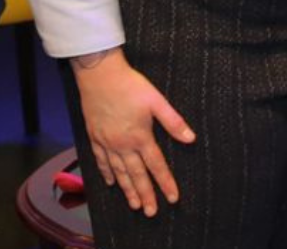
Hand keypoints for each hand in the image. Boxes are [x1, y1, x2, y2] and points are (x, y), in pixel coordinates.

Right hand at [70, 49, 196, 215]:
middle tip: (150, 212)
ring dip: (127, 190)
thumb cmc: (130, 85)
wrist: (98, 75)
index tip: (172, 198)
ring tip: (134, 205)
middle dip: (145, 195)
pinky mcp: (95, 137)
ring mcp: (107, 142)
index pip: (156, 165)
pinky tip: (111, 182)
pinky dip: (107, 173)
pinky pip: (100, 161)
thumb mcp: (156, 100)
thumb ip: (173, 122)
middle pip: (136, 175)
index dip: (165, 182)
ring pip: (119, 172)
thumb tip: (191, 138)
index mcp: (140, 136)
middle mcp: (122, 144)